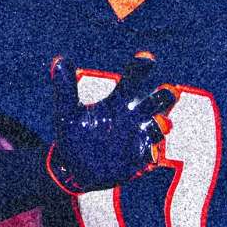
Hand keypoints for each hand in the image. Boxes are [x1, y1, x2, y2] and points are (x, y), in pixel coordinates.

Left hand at [46, 53, 174, 194]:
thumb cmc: (73, 135)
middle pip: (156, 101)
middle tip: (168, 90)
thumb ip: (65, 89)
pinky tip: (149, 153)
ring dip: (162, 124)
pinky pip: (152, 154)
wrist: (75, 169)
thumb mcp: (67, 113)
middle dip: (164, 96)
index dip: (140, 68)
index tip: (146, 58)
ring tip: (160, 123)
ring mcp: (139, 138)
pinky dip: (152, 152)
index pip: (132, 80)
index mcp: (117, 102)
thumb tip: (58, 60)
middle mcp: (133, 117)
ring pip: (159, 127)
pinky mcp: (140, 159)